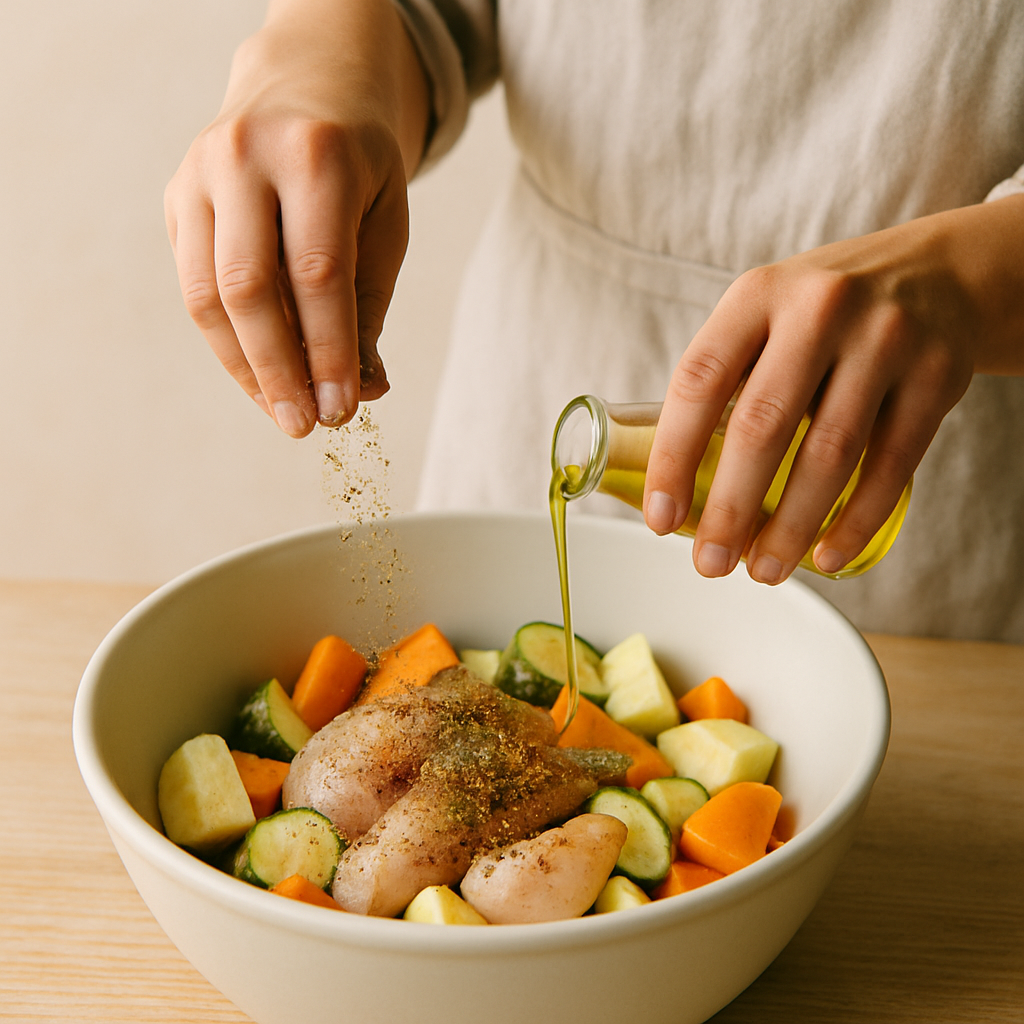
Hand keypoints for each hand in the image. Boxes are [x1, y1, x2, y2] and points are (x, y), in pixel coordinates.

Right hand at [164, 0, 428, 435]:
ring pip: (207, 295)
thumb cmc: (358, 165)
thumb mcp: (384, 223)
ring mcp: (198, 175)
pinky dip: (227, 342)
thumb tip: (363, 391)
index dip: (329, 352)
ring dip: (246, 368)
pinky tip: (261, 376)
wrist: (306, 86)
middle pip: (249, 288)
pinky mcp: (176, 198)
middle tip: (305, 427)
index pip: (318, 274)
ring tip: (283, 412)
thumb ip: (369, 305)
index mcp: (314, 155)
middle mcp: (244, 158)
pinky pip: (193, 287)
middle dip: (279, 370)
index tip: (342, 411)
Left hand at [643, 195, 1023, 582]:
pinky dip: (857, 520)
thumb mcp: (767, 311)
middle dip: (731, 508)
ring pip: (829, 453)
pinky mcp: (938, 375)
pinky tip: (828, 554)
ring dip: (792, 526)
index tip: (661, 517)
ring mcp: (885, 339)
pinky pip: (892, 464)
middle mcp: (820, 309)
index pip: (699, 381)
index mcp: (758, 295)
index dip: (672, 456)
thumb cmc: (825, 312)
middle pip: (763, 426)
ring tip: (764, 570)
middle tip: (711, 563)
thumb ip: (727, 376)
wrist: (941, 271)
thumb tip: (678, 482)